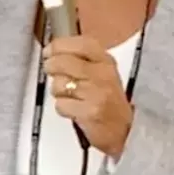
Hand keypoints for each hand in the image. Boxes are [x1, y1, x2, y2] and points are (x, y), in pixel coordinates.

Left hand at [42, 36, 132, 158]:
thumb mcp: (102, 72)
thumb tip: (53, 50)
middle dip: (50, 66)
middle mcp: (102, 74)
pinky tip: (73, 109)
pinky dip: (62, 108)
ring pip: (59, 84)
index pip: (80, 43)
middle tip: (51, 70)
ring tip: (70, 96)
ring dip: (58, 91)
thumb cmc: (108, 101)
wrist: (124, 131)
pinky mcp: (90, 112)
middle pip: (63, 62)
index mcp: (105, 61)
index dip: (59, 45)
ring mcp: (97, 93)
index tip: (49, 51)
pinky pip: (61, 104)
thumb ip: (81, 59)